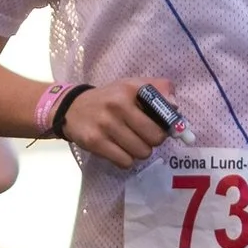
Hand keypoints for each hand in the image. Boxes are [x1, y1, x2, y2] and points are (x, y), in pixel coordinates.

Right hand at [64, 79, 180, 169]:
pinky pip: (124, 162)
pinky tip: (119, 150)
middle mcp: (117, 106)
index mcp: (130, 90)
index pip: (163, 113)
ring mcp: (105, 125)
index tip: (164, 128)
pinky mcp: (95, 142)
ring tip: (130, 142)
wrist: (72, 108)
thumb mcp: (132, 86)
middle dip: (153, 141)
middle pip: (154, 138)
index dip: (168, 125)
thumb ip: (158, 89)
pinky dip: (126, 160)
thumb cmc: (109, 99)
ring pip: (141, 152)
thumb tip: (176, 107)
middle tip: (144, 136)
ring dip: (139, 151)